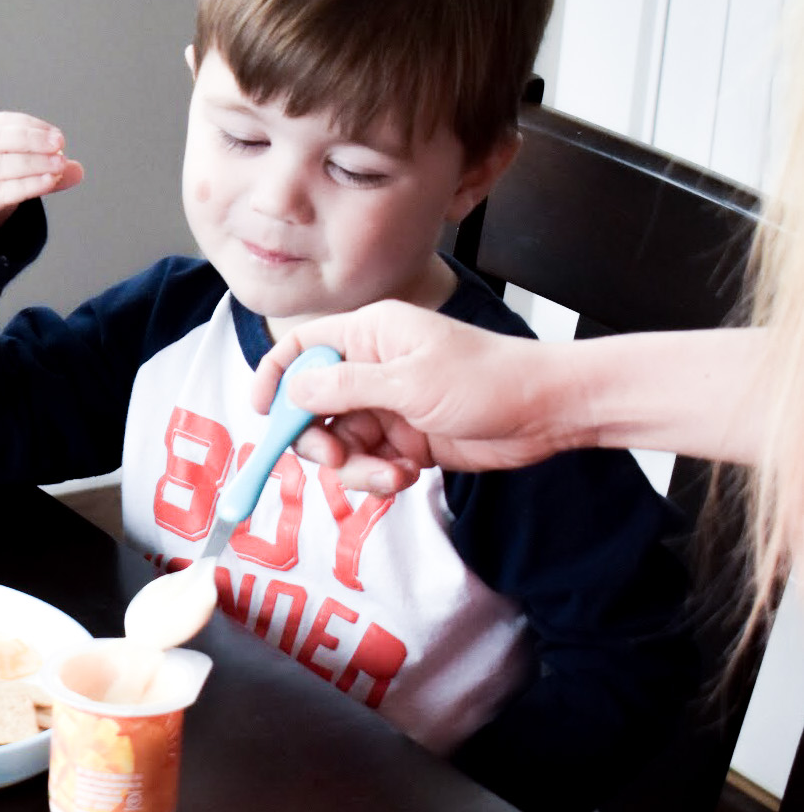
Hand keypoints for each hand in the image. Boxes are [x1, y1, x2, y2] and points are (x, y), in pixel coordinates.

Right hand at [0, 112, 84, 247]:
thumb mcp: (8, 177)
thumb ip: (40, 171)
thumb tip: (77, 170)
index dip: (29, 127)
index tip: (56, 136)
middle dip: (30, 141)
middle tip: (59, 146)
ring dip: (31, 164)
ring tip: (58, 166)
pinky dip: (25, 185)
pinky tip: (47, 182)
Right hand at [251, 302, 571, 493]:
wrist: (548, 412)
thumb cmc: (488, 381)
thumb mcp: (410, 383)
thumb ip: (345, 388)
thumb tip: (291, 390)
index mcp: (369, 335)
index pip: (301, 349)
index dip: (275, 378)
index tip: (264, 414)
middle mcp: (371, 367)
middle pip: (312, 405)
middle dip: (318, 438)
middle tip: (337, 457)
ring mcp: (387, 405)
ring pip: (340, 442)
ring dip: (356, 467)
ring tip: (391, 474)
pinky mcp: (404, 439)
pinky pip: (368, 462)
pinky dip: (379, 476)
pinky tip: (408, 475)